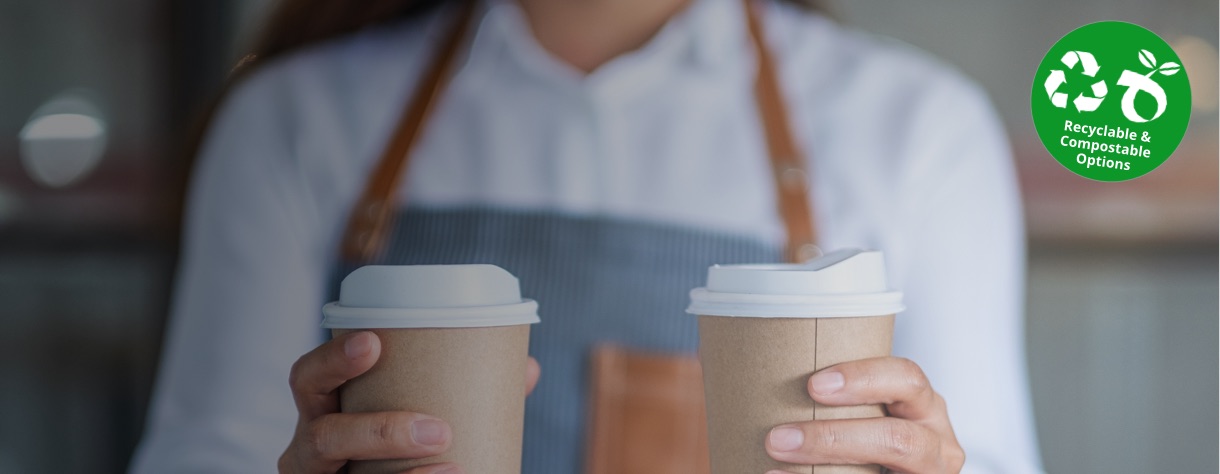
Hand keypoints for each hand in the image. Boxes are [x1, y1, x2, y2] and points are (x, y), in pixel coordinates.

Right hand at [278, 331, 541, 472]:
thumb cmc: (396, 447)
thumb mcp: (414, 418)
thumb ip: (464, 393)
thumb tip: (526, 369)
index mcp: (323, 410)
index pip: (308, 378)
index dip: (332, 358)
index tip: (373, 342)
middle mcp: (310, 451)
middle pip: (322, 437)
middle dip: (378, 431)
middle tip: (438, 430)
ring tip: (454, 469)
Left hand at [764, 357, 964, 473]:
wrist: (880, 461)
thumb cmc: (866, 430)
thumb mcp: (866, 409)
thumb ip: (837, 397)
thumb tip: (766, 373)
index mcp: (923, 406)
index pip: (907, 379)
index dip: (863, 379)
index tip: (813, 385)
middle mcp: (937, 443)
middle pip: (898, 438)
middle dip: (834, 439)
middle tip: (778, 438)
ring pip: (888, 464)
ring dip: (825, 462)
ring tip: (776, 460)